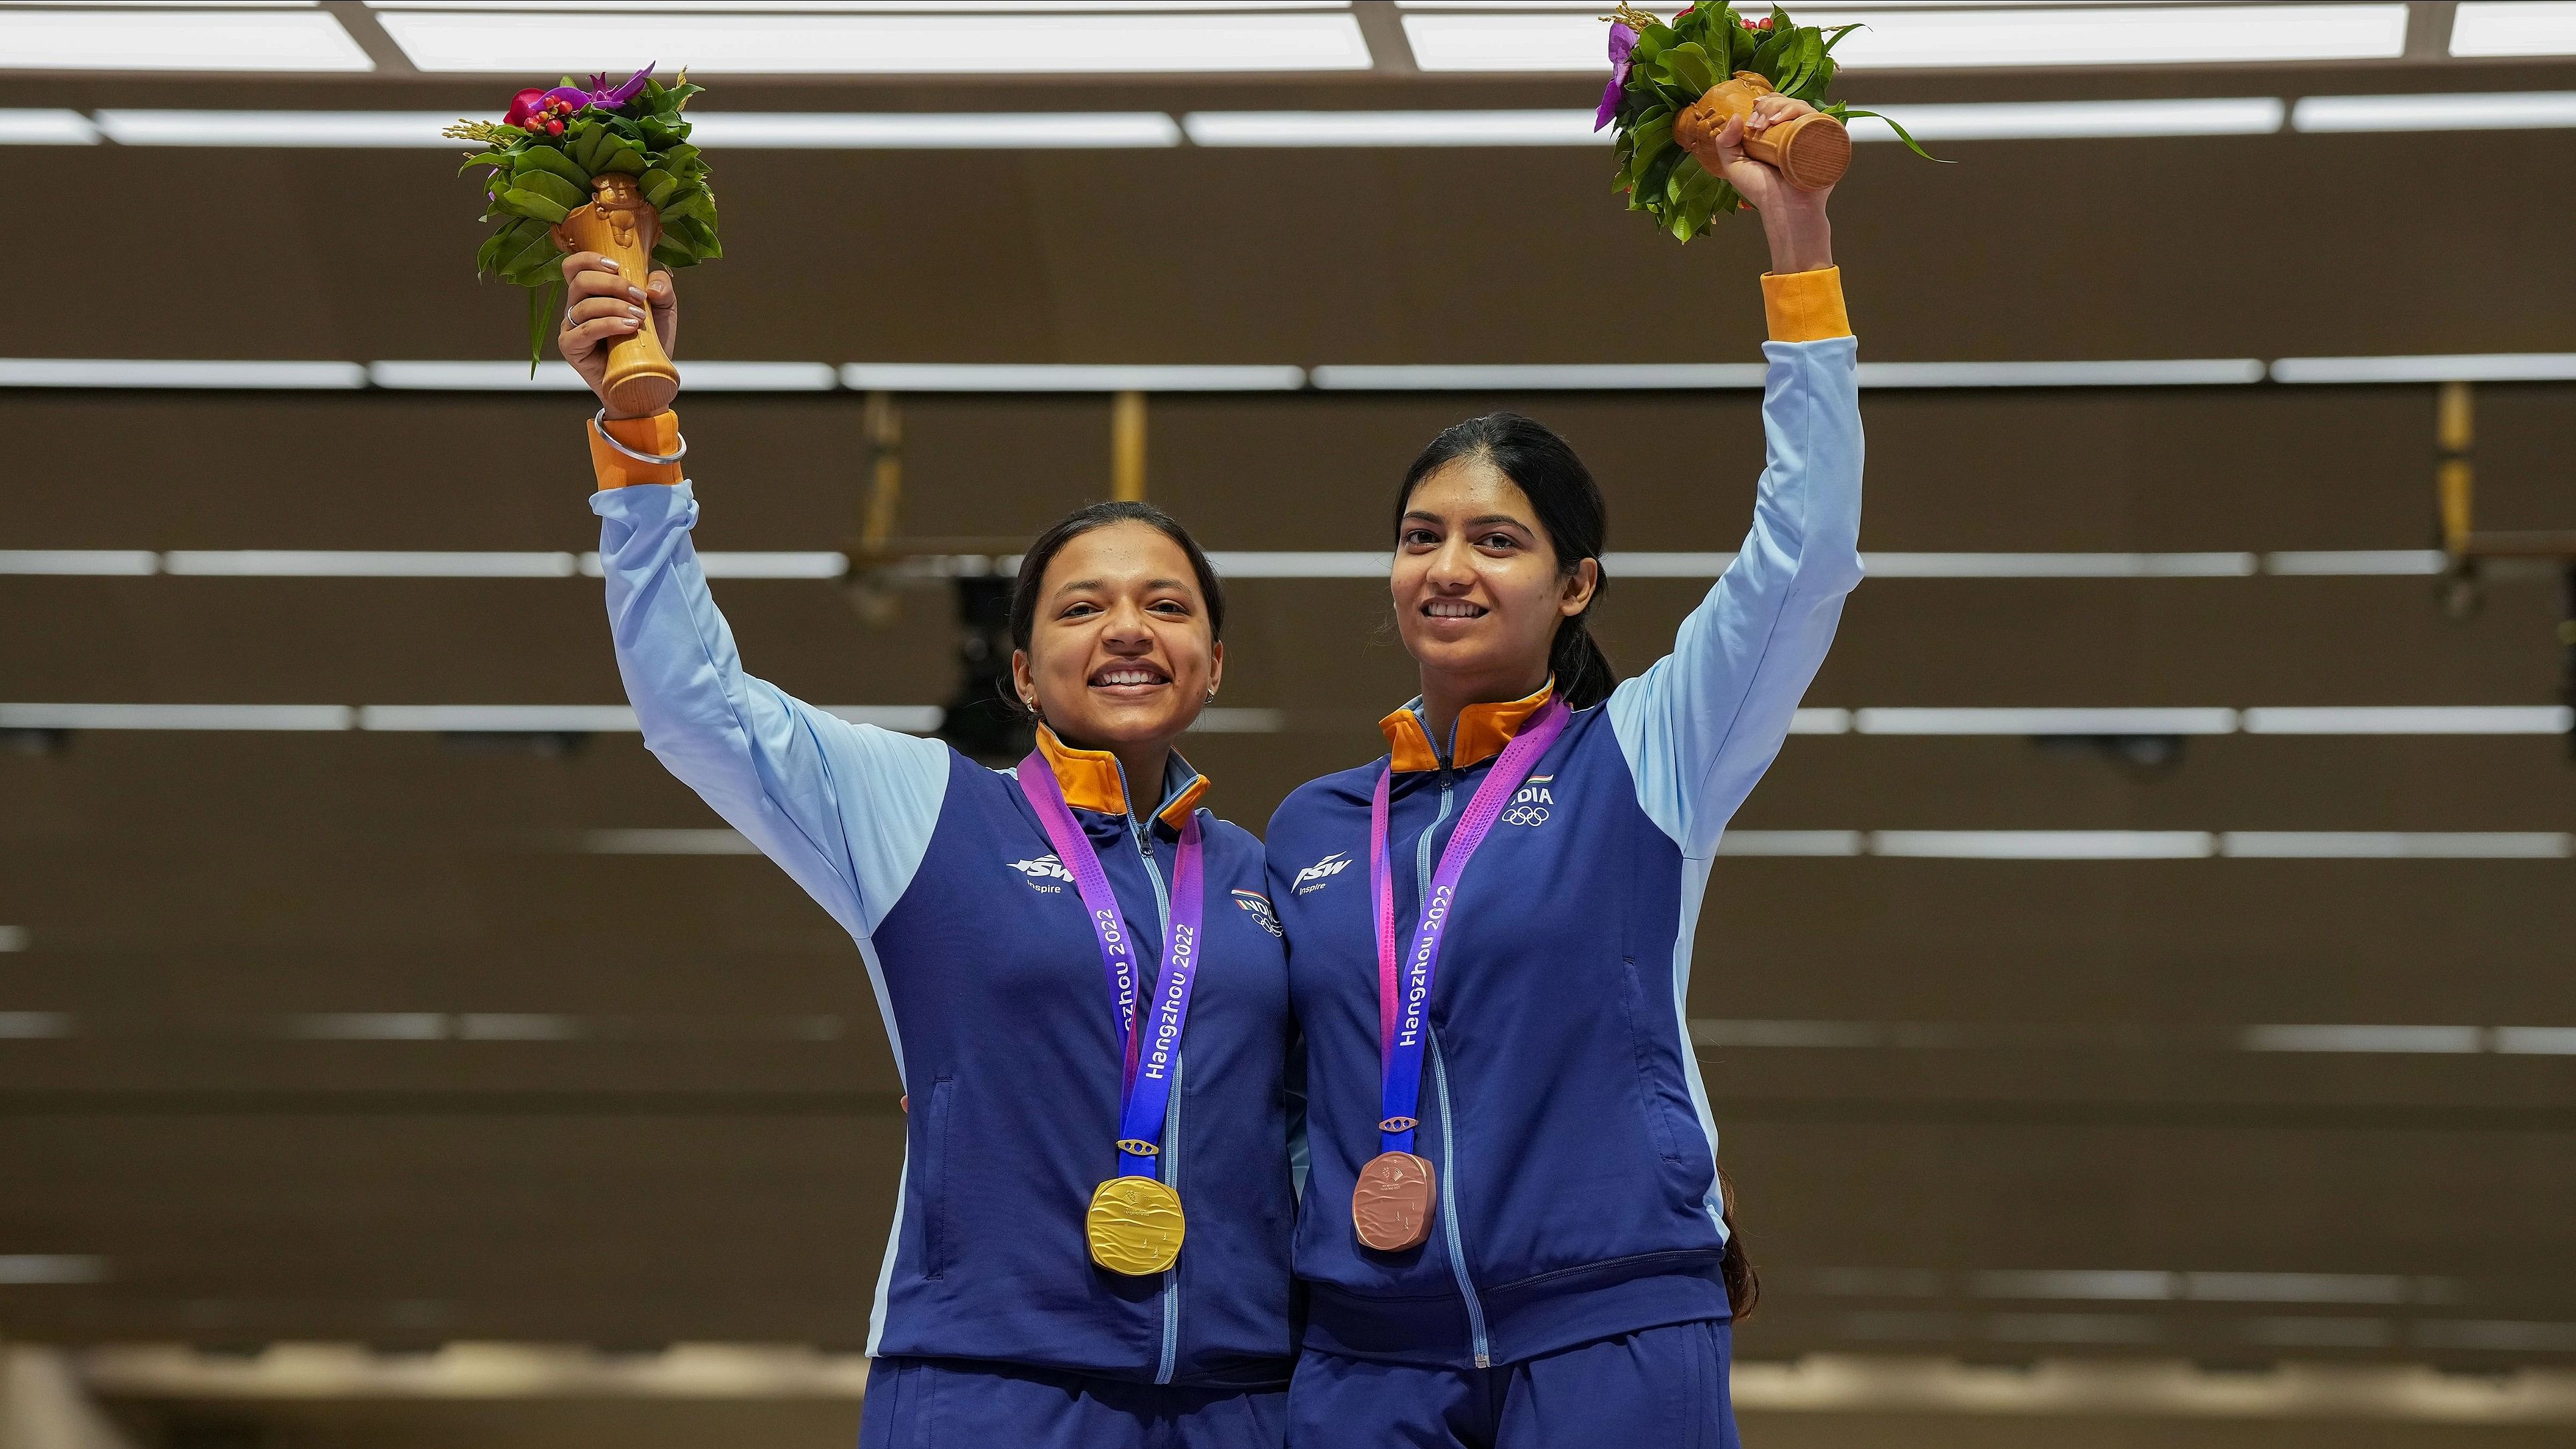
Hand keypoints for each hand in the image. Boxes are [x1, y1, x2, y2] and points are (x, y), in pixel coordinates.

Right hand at [556, 251, 678, 416]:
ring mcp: (570, 327)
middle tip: (639, 296)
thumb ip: (663, 288)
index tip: (617, 266)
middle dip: (613, 284)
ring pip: (584, 305)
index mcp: (591, 292)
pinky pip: (584, 330)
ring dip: (615, 306)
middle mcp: (575, 306)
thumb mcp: (663, 310)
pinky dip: (607, 325)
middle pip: (580, 280)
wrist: (646, 382)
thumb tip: (652, 285)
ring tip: (639, 318)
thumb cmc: (648, 343)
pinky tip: (628, 328)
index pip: (575, 266)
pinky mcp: (571, 347)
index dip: (590, 259)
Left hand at [1707, 94, 1834, 274]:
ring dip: (1783, 106)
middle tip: (1757, 124)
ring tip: (1769, 122)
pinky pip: (1818, 118)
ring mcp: (1812, 135)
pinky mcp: (1826, 140)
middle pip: (1787, 102)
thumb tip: (1736, 116)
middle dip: (1768, 106)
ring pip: (1802, 106)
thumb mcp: (1734, 165)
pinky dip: (1801, 112)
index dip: (1762, 105)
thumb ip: (1725, 142)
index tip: (1750, 121)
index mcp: (1777, 134)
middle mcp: (1795, 132)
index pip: (1774, 105)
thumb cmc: (1763, 192)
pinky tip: (1785, 120)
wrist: (1785, 209)